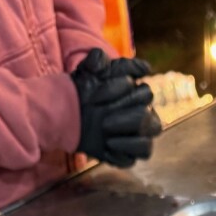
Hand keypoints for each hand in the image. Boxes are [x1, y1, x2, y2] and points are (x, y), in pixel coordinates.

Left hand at [71, 48, 161, 167]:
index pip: (146, 93)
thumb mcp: (91, 69)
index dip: (123, 94)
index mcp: (139, 95)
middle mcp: (143, 115)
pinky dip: (126, 148)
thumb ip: (113, 61)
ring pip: (149, 136)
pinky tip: (108, 144)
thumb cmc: (84, 88)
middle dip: (124, 116)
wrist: (66, 113)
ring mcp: (138, 136)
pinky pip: (141, 154)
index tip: (98, 96)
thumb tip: (145, 68)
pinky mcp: (130, 154)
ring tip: (105, 128)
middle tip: (103, 118)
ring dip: (127, 130)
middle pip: (148, 116)